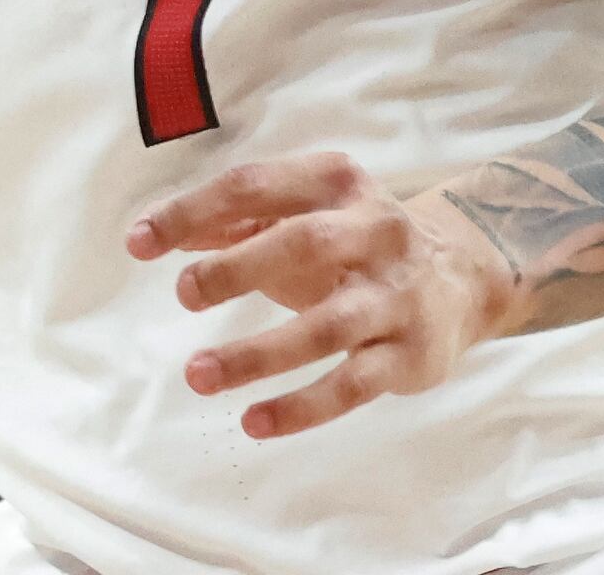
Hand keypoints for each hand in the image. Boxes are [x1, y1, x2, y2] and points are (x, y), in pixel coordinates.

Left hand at [125, 151, 516, 439]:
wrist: (465, 276)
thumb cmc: (354, 242)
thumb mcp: (302, 214)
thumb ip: (231, 222)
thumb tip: (156, 236)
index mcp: (334, 182)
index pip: (255, 186)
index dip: (192, 212)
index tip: (139, 243)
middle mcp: (373, 230)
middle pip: (303, 242)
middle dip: (239, 268)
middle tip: (184, 294)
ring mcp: (396, 295)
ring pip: (328, 326)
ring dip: (258, 353)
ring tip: (199, 374)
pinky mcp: (412, 354)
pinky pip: (353, 384)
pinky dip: (302, 407)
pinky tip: (253, 421)